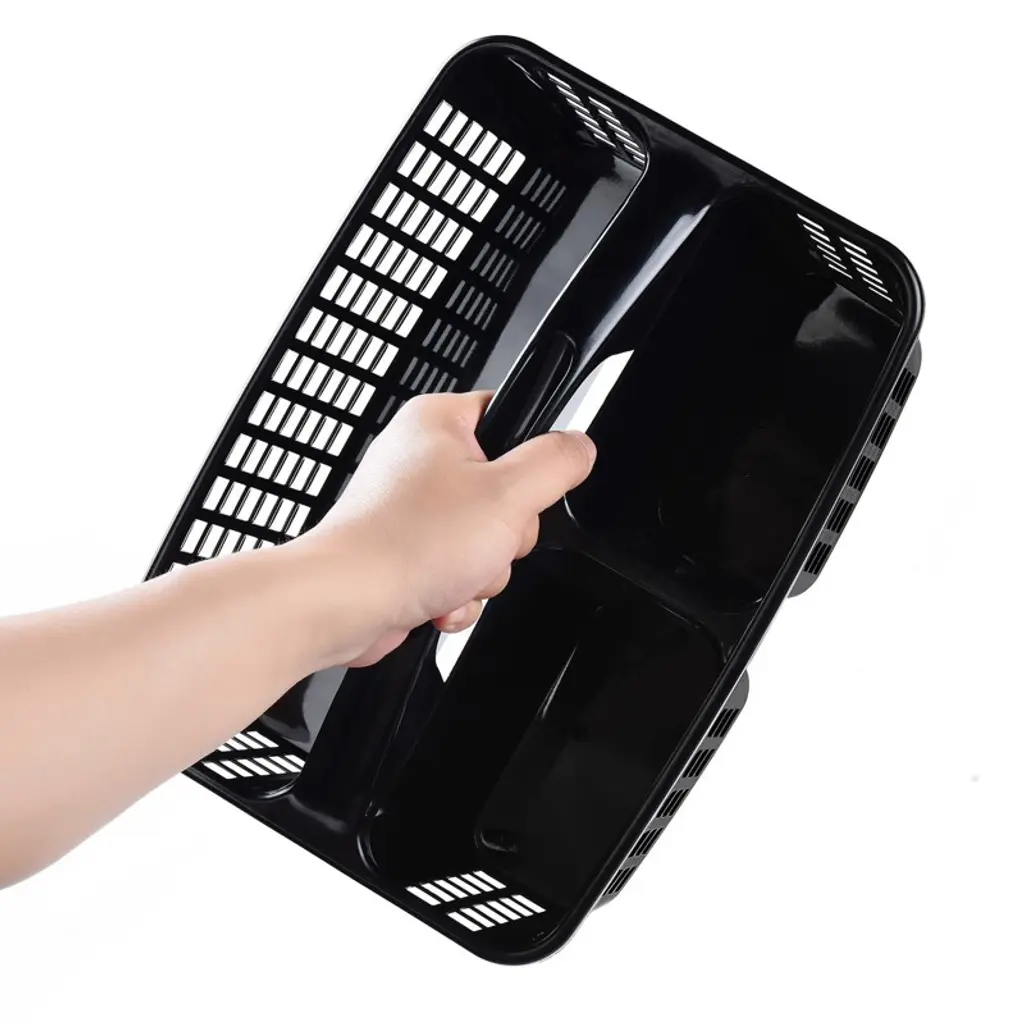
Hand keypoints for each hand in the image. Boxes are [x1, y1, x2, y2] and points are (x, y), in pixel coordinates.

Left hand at [288, 391, 595, 667]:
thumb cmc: (403, 544)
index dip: (530, 456)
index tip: (526, 485)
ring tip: (455, 571)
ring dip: (485, 570)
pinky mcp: (408, 553)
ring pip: (488, 538)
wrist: (346, 604)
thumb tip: (580, 446)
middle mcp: (420, 461)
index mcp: (437, 423)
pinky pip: (460, 570)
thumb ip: (555, 463)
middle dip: (507, 532)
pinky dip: (458, 593)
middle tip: (485, 536)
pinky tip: (439, 596)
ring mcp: (412, 510)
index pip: (510, 416)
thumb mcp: (508, 495)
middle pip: (508, 490)